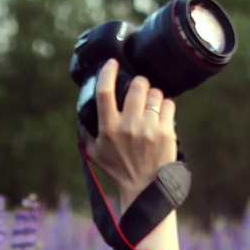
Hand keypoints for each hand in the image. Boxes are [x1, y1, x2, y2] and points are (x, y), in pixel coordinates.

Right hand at [81, 60, 176, 209]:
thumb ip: (86, 132)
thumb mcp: (94, 153)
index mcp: (108, 129)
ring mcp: (149, 129)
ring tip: (150, 106)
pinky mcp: (167, 132)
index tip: (112, 63)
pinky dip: (165, 106)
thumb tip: (81, 113)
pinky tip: (160, 115)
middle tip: (139, 89)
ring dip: (153, 95)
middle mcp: (129, 126)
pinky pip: (168, 104)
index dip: (108, 72)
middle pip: (137, 85)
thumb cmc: (118, 169)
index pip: (105, 92)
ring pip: (155, 93)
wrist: (144, 187)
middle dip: (139, 83)